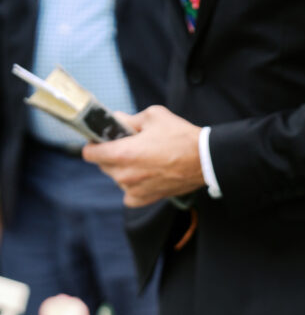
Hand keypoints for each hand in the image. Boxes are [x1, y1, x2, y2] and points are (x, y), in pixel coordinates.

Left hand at [82, 106, 205, 206]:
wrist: (206, 160)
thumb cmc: (181, 137)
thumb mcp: (153, 116)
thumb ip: (129, 119)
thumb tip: (117, 120)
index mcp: (122, 153)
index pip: (89, 153)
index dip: (94, 144)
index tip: (102, 140)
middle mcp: (125, 174)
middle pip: (103, 166)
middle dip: (111, 155)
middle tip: (129, 146)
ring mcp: (135, 189)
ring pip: (117, 179)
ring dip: (124, 170)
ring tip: (143, 161)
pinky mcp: (147, 198)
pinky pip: (130, 195)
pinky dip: (134, 187)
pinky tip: (144, 177)